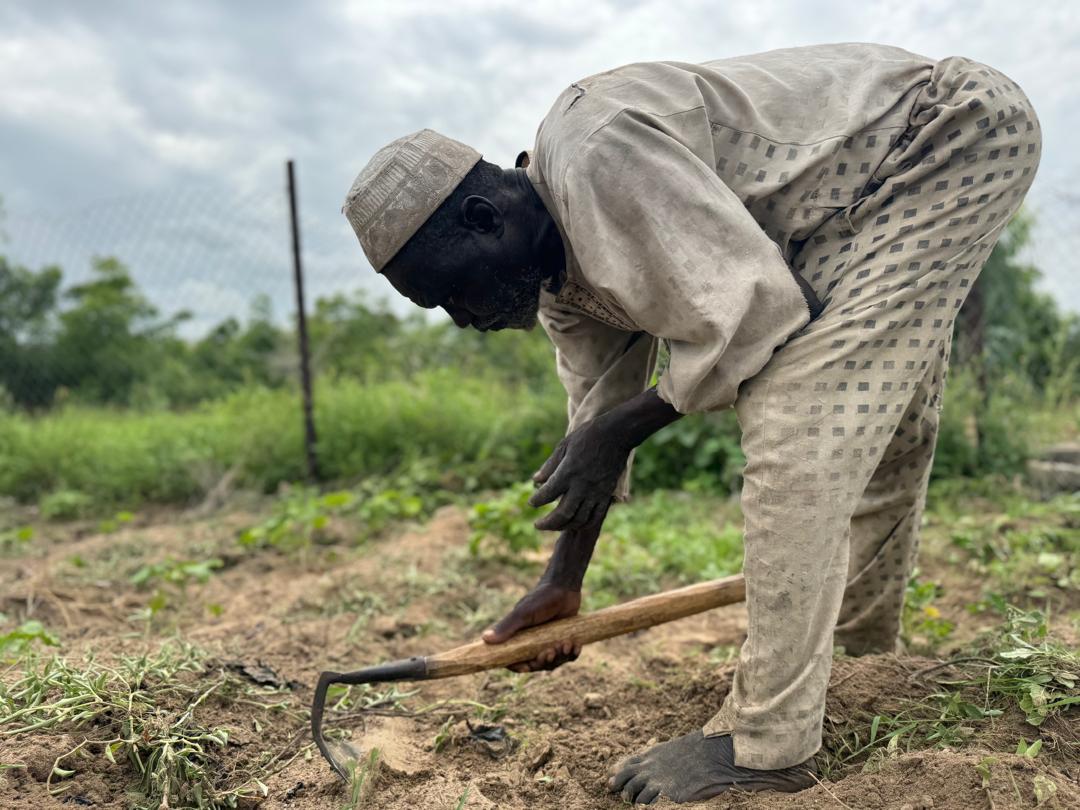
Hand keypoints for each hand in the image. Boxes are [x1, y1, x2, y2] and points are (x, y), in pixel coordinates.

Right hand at [482, 581, 582, 672]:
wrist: (564, 587)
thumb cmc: (541, 598)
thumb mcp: (523, 614)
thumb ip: (507, 627)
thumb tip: (484, 638)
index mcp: (518, 637)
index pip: (513, 659)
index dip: (518, 666)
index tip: (526, 666)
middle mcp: (532, 642)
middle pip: (535, 664)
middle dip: (543, 662)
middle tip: (550, 651)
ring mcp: (548, 642)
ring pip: (552, 662)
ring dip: (560, 657)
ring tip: (566, 643)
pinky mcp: (564, 640)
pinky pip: (568, 656)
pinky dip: (572, 654)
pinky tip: (575, 644)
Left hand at [530, 417, 627, 531]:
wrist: (617, 435)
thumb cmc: (587, 436)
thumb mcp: (564, 446)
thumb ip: (550, 466)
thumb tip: (535, 480)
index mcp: (568, 472)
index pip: (547, 494)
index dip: (536, 501)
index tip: (531, 503)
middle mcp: (582, 486)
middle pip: (563, 514)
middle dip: (548, 523)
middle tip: (538, 525)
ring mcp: (596, 492)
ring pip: (579, 519)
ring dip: (564, 526)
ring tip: (555, 525)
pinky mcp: (607, 494)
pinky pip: (595, 517)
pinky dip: (583, 524)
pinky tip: (575, 523)